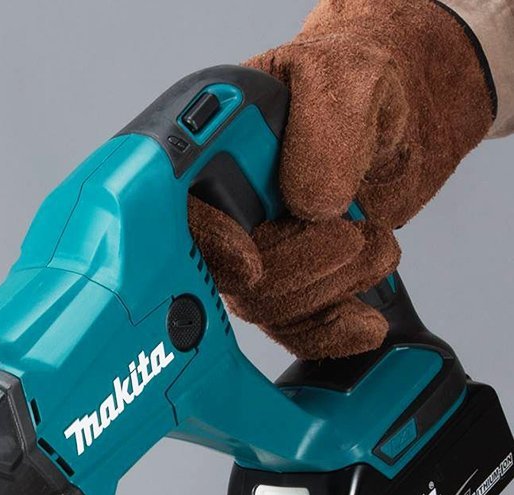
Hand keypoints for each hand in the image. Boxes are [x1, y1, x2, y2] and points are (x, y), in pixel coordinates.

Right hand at [189, 0, 493, 358]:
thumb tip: (308, 201)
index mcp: (207, 149)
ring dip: (328, 289)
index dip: (210, 243)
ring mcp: (246, 250)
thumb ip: (326, 128)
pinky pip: (289, 328)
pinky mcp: (280, 283)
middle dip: (297, 267)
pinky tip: (360, 324)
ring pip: (263, 306)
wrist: (396, 119)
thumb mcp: (345, 80)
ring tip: (377, 247)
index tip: (250, 263)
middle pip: (226, 274)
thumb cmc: (354, 84)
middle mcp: (216, 207)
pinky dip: (328, 332)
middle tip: (352, 235)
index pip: (179, 212)